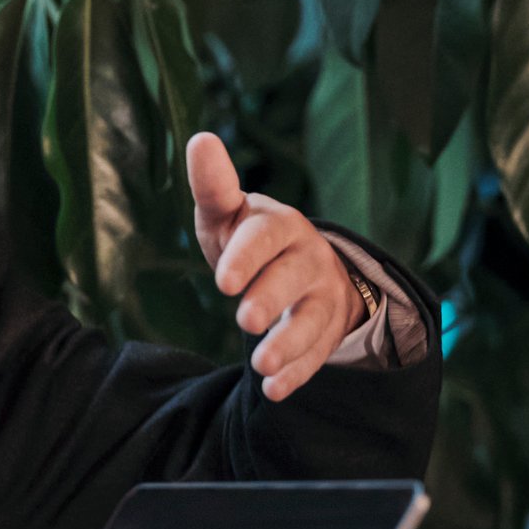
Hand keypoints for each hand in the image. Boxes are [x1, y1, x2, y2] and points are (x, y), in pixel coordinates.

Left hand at [187, 130, 365, 400]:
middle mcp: (307, 257)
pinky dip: (297, 373)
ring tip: (260, 364)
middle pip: (292, 278)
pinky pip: (317, 353)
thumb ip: (214, 186)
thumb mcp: (227, 214)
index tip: (223, 280)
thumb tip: (200, 139)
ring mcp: (321, 295)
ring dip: (287, 343)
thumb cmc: (248, 238)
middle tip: (242, 320)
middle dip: (270, 299)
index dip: (247, 256)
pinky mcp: (327, 331)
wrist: (301, 267)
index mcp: (278, 224)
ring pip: (312, 319)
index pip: (266, 235)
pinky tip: (273, 389)